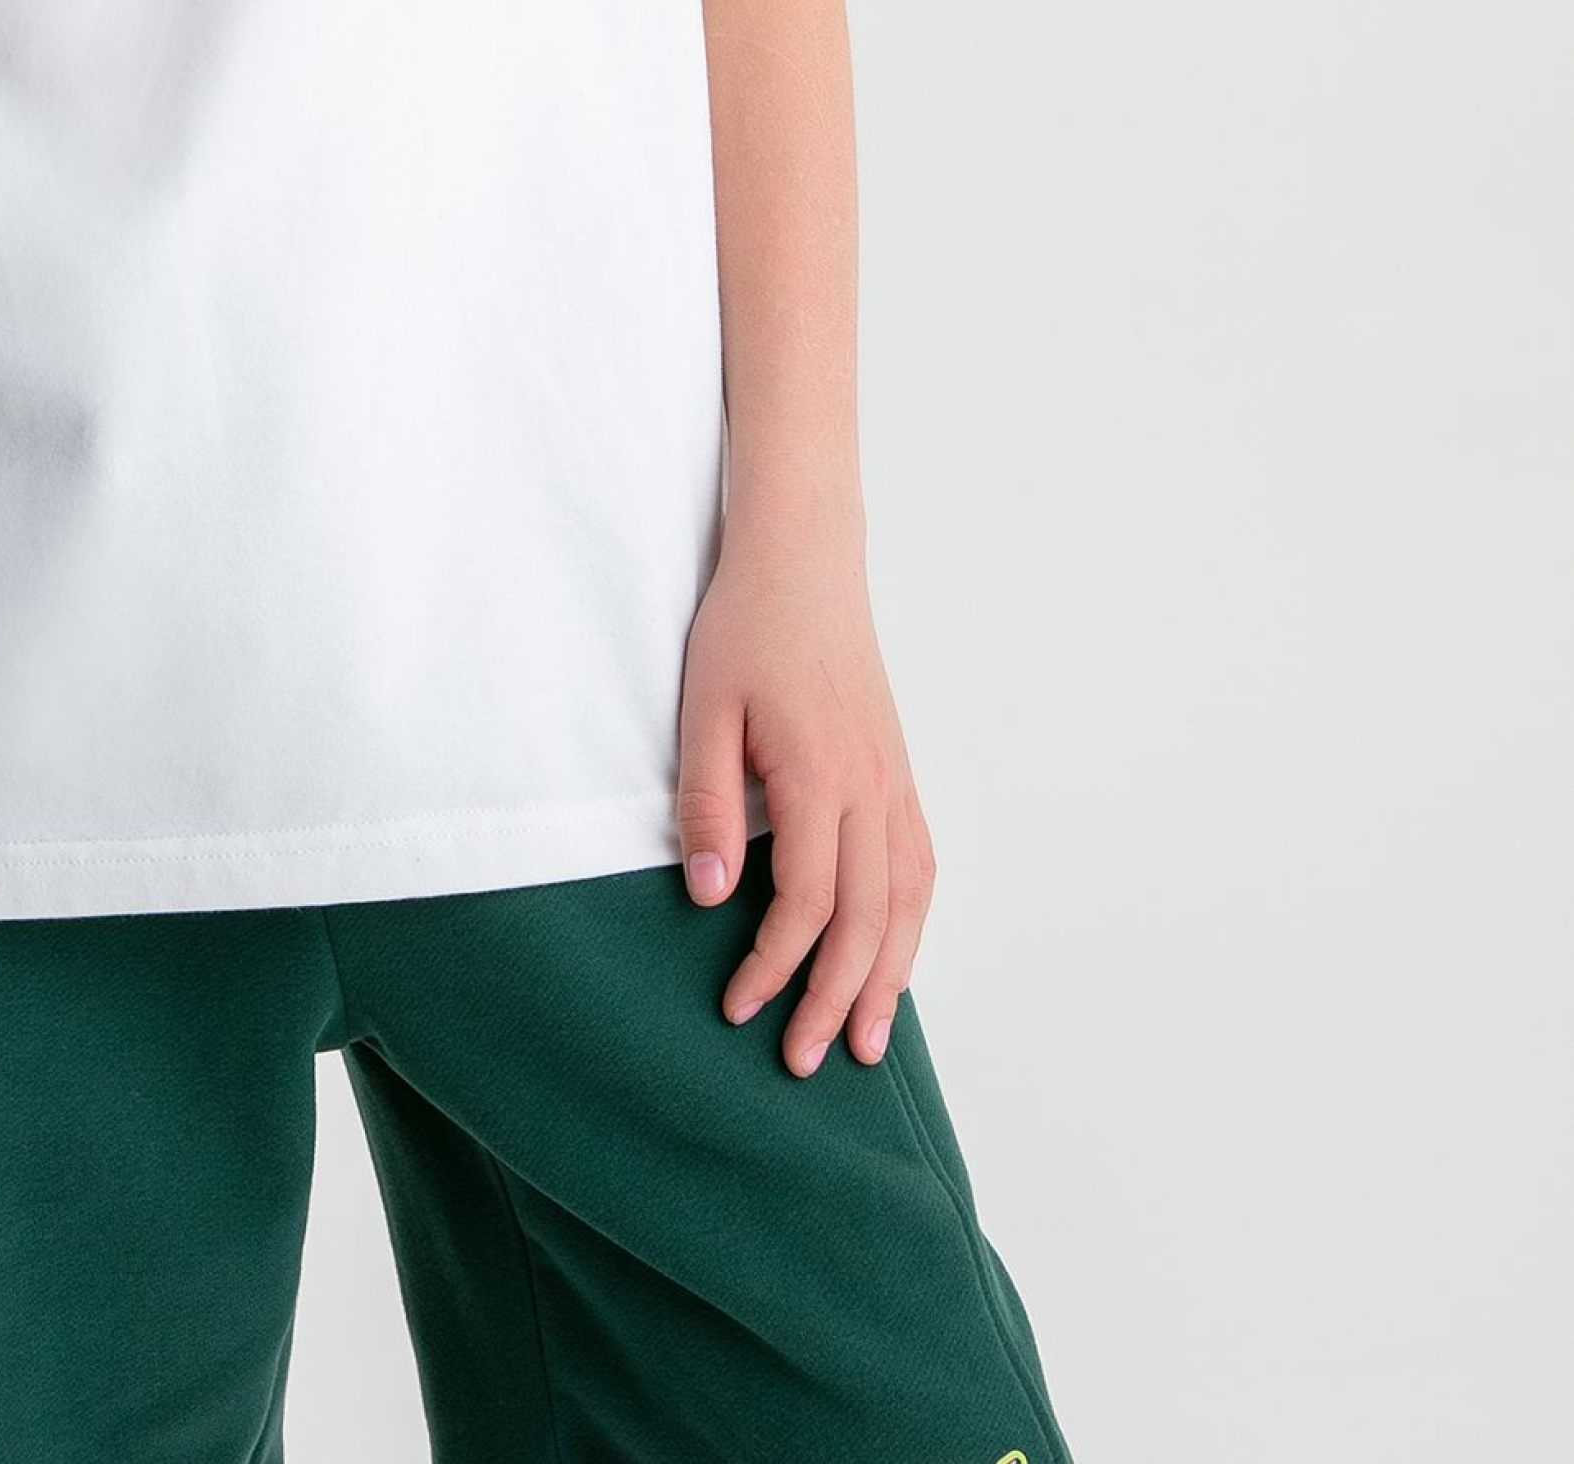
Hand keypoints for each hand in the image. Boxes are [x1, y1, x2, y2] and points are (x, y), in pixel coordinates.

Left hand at [674, 516, 935, 1075]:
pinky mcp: (899, 771)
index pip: (806, 901)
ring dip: (890, 977)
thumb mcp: (704, 707)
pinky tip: (896, 958)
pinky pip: (920, 864)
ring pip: (907, 901)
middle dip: (838, 999)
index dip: (775, 965)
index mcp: (821, 776)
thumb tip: (708, 895)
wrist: (804, 562)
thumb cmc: (745, 629)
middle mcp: (872, 787)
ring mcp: (895, 780)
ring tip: (869, 1043)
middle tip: (807, 1062)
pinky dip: (912, 924)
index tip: (738, 1008)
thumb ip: (706, 801)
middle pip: (866, 919)